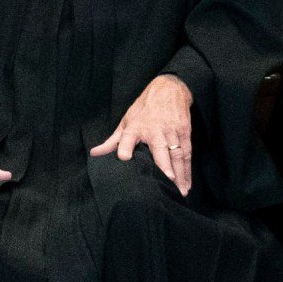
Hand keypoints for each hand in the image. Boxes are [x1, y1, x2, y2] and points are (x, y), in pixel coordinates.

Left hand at [89, 74, 196, 194]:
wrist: (170, 90)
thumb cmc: (144, 109)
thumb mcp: (126, 121)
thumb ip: (113, 141)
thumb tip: (95, 154)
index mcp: (136, 126)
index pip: (128, 136)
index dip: (125, 146)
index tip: (124, 157)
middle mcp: (155, 130)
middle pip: (160, 147)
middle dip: (164, 163)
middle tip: (167, 179)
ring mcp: (172, 132)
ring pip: (177, 154)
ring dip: (180, 174)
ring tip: (180, 192)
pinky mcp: (184, 133)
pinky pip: (187, 154)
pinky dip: (188, 170)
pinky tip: (187, 185)